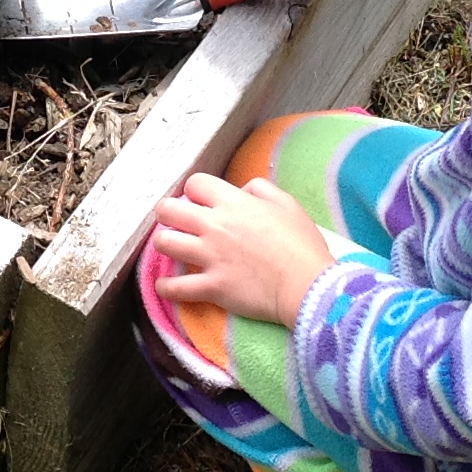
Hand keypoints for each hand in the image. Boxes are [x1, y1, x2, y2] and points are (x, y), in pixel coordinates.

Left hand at [149, 173, 334, 326]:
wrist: (307, 285)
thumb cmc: (301, 244)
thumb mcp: (287, 204)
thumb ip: (260, 189)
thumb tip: (241, 191)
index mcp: (233, 203)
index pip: (194, 184)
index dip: (195, 191)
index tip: (200, 202)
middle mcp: (215, 226)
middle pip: (168, 210)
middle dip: (168, 213)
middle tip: (175, 221)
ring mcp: (210, 256)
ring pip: (164, 243)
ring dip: (165, 244)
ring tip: (172, 248)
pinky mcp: (211, 286)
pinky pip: (174, 288)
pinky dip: (166, 287)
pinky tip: (166, 286)